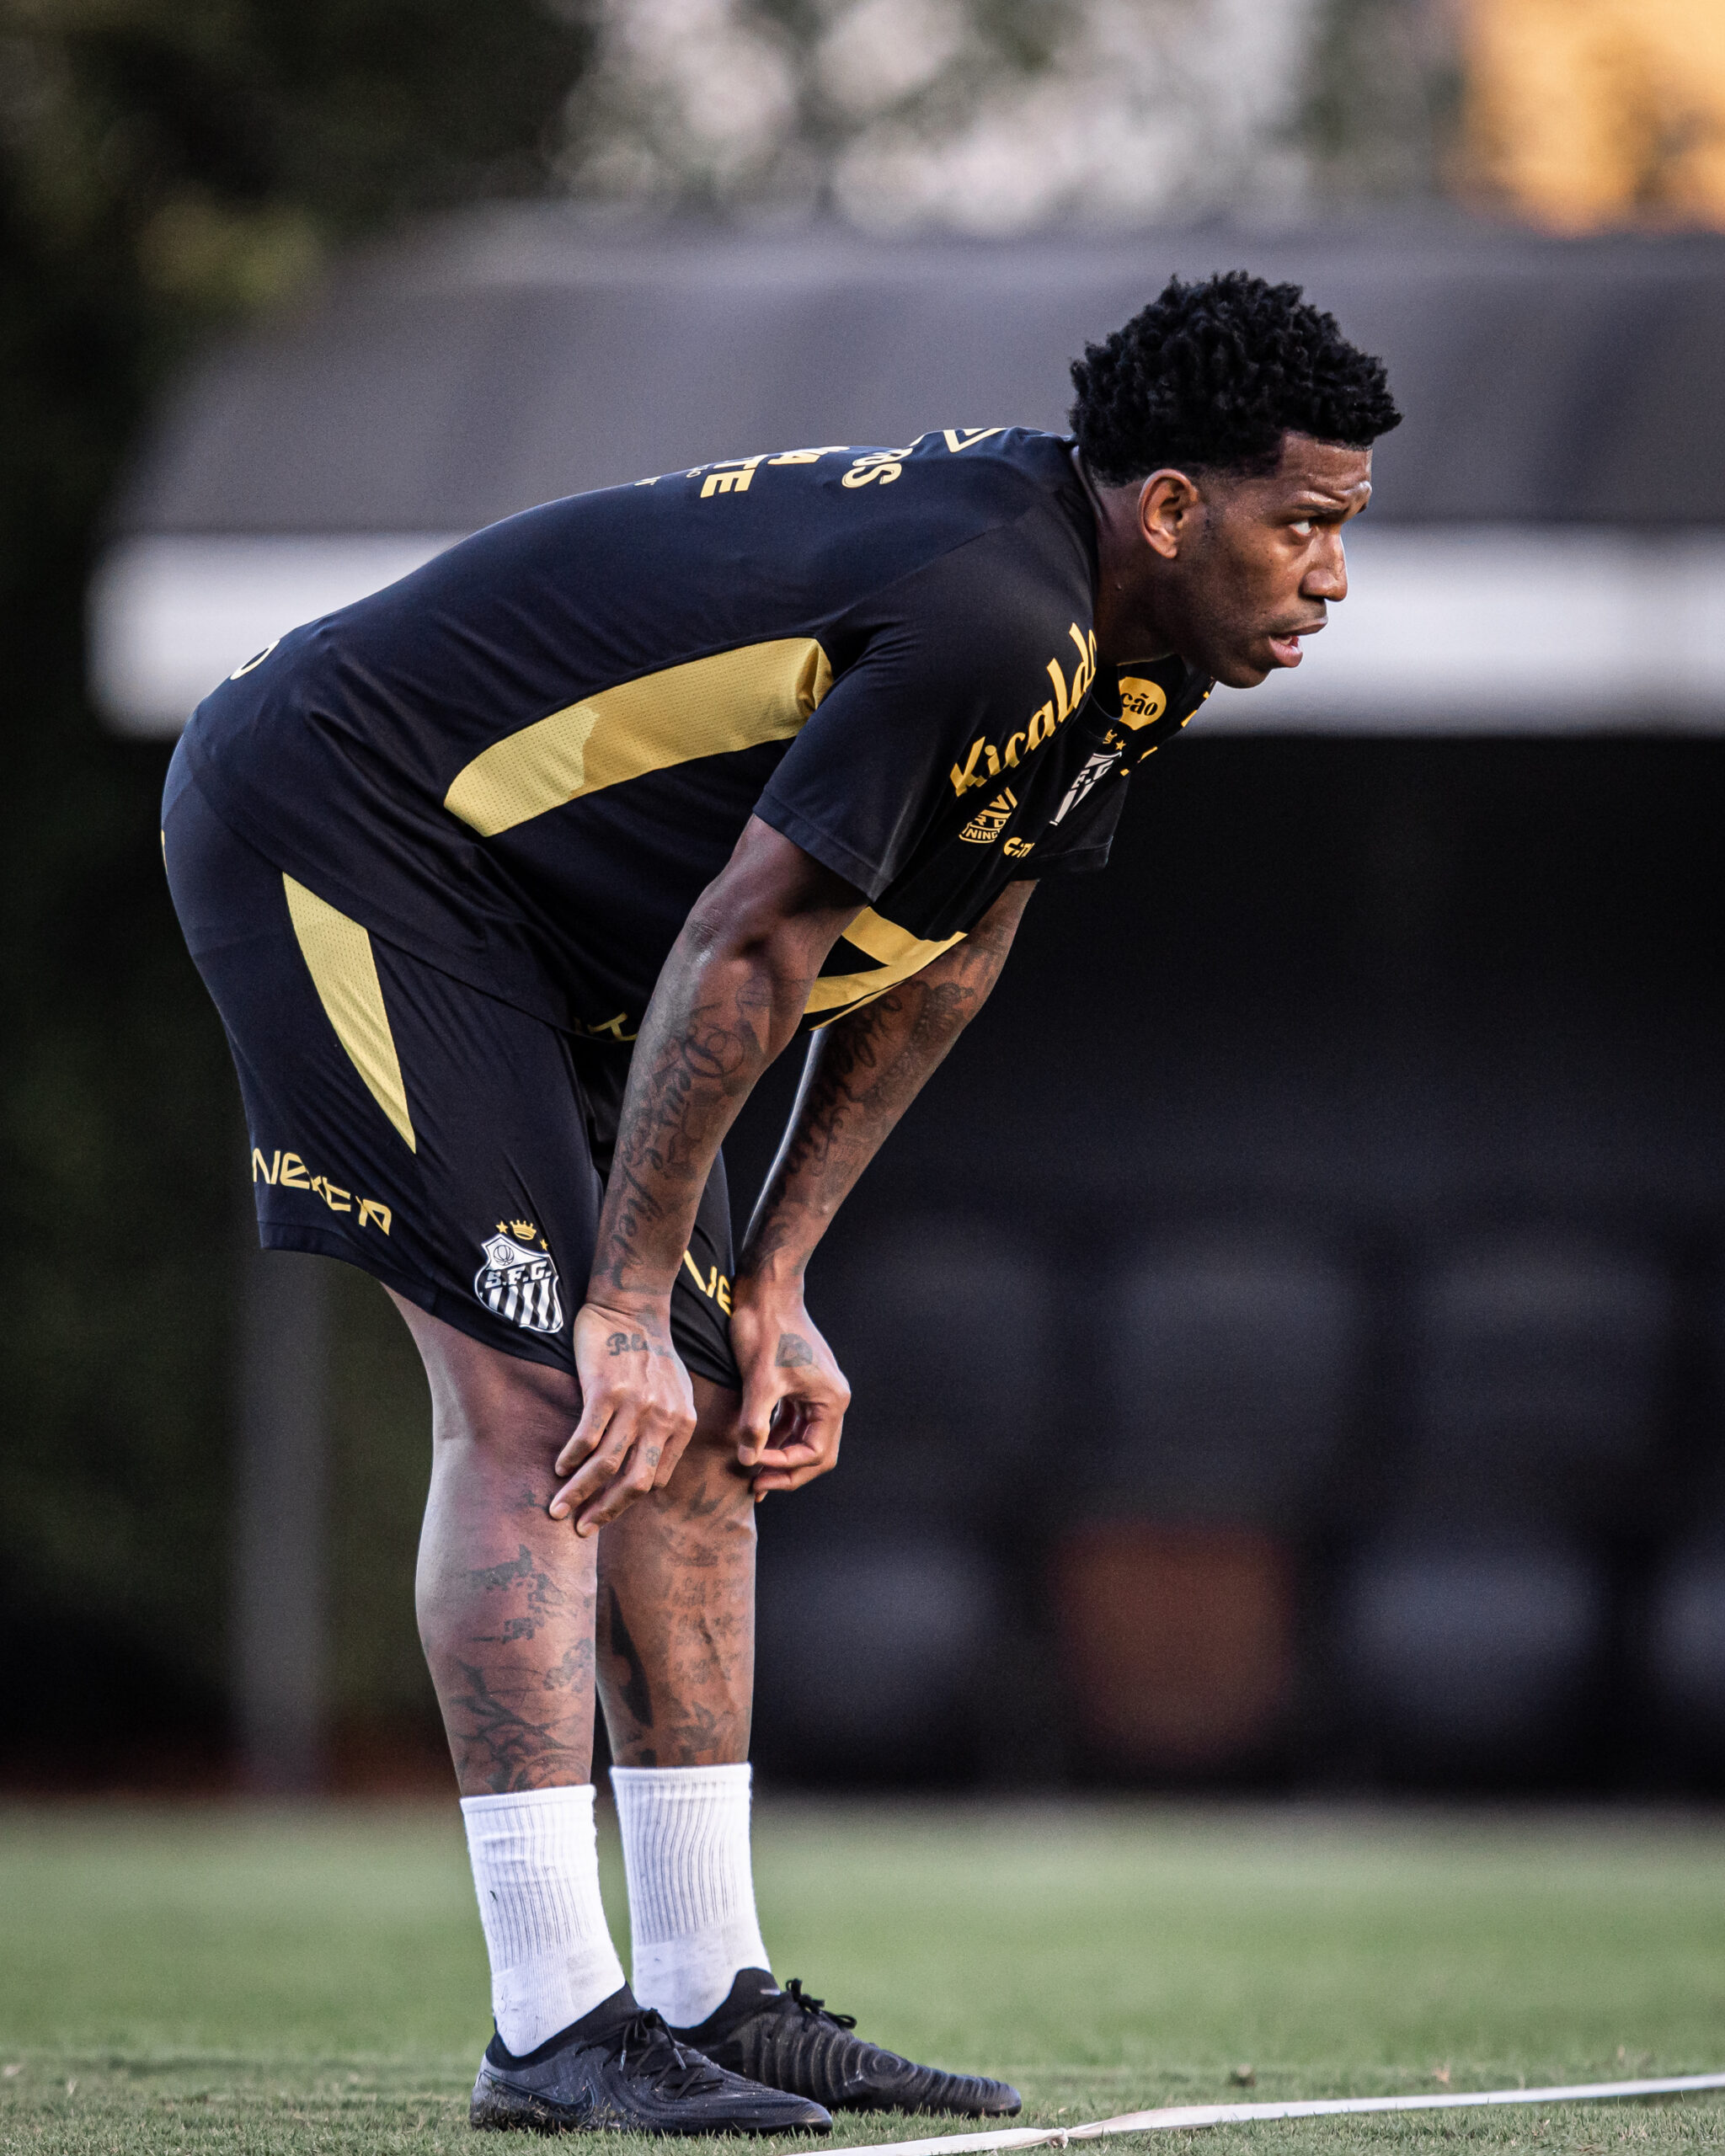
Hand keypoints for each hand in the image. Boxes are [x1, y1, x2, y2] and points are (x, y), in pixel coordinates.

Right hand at [550, 1300, 696, 1534]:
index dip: (625, 1501)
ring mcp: (635, 1405)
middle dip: (603, 1512)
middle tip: (579, 1528)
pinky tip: (558, 1468)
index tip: (602, 1511)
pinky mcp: (607, 1390)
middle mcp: (663, 1418)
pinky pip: (587, 1436)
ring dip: (578, 1493)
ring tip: (557, 1509)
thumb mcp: (677, 1393)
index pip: (653, 1481)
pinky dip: (571, 1458)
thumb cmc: (651, 1352)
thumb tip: (648, 1475)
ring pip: (605, 1465)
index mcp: (683, 1424)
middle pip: (633, 1483)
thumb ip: (667, 1430)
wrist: (633, 1306)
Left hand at [729, 1279, 849, 1499]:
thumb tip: (748, 1460)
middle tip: (757, 1485)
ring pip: (803, 1438)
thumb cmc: (766, 1329)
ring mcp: (816, 1391)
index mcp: (831, 1399)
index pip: (815, 1453)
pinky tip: (753, 1446)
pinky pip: (792, 1421)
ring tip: (752, 1472)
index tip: (752, 1467)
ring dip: (780, 1455)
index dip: (784, 1465)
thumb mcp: (759, 1381)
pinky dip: (775, 1436)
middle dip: (788, 1470)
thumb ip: (755, 1424)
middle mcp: (830, 1398)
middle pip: (816, 1451)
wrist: (765, 1289)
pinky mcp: (800, 1383)